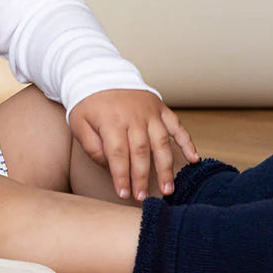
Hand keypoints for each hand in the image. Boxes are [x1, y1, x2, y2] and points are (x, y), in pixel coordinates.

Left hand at [69, 90, 199, 201]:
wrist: (100, 74)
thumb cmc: (88, 104)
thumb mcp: (79, 124)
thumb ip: (92, 146)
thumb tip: (110, 167)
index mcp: (111, 121)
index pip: (118, 154)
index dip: (121, 176)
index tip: (123, 194)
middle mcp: (134, 117)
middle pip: (141, 152)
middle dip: (142, 177)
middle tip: (142, 198)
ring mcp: (150, 112)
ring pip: (161, 143)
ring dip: (166, 168)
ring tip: (168, 189)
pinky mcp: (160, 108)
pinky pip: (177, 126)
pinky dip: (187, 142)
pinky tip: (193, 159)